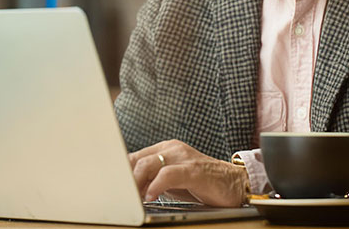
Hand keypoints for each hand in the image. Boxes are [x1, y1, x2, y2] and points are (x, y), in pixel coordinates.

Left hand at [128, 139, 249, 206]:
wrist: (235, 184)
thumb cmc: (202, 183)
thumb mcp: (172, 180)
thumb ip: (152, 179)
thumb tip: (128, 189)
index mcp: (166, 149)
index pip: (134, 157)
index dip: (121, 173)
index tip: (113, 188)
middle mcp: (173, 149)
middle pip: (137, 159)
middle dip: (125, 180)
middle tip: (120, 197)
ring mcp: (183, 157)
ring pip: (148, 164)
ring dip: (136, 183)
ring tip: (132, 198)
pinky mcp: (194, 170)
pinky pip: (168, 174)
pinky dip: (155, 185)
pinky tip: (151, 196)